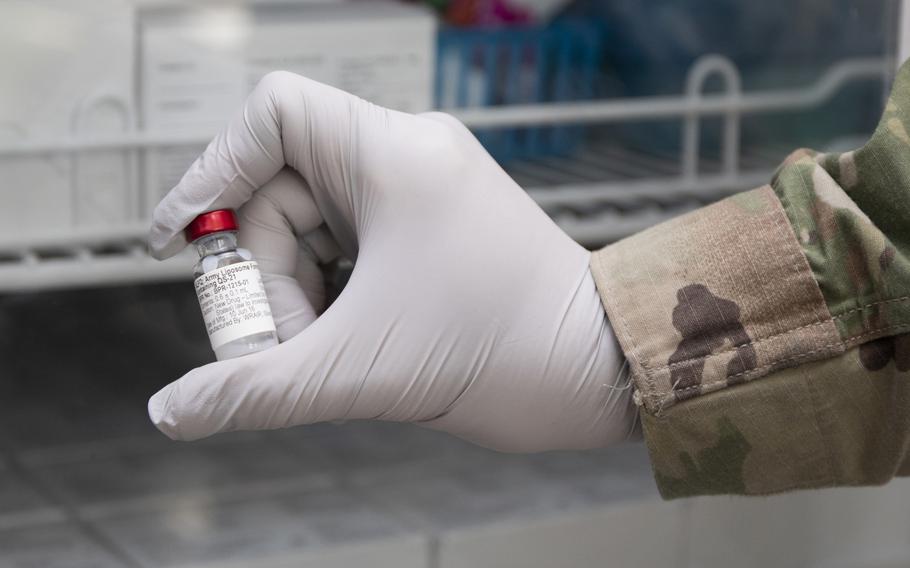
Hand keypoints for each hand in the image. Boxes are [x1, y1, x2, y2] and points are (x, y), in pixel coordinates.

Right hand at [147, 71, 636, 451]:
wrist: (602, 371)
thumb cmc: (509, 352)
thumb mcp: (362, 371)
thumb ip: (256, 391)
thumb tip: (173, 412)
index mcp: (393, 157)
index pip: (274, 114)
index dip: (213, 169)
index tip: (184, 240)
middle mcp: (409, 158)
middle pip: (282, 189)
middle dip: (267, 272)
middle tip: (281, 342)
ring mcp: (424, 192)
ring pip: (315, 225)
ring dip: (299, 292)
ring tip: (325, 351)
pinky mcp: (433, 227)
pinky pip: (351, 246)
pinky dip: (331, 293)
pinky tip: (348, 338)